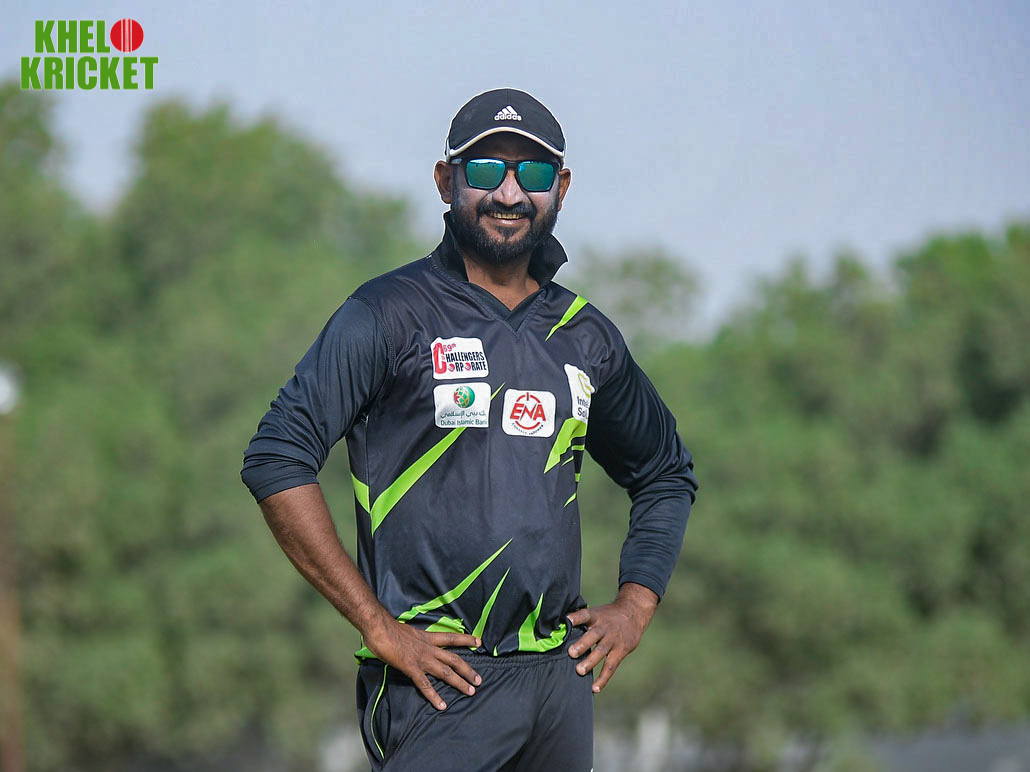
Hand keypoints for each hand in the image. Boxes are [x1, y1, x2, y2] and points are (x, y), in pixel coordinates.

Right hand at [364, 617, 482, 710]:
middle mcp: (428, 648)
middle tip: (479, 680)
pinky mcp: (411, 668)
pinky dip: (434, 696)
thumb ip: (415, 639)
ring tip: (470, 691)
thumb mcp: (408, 631)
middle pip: (454, 659)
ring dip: (459, 682)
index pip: (451, 637)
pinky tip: (442, 705)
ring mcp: (421, 659)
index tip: (478, 641)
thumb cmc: (389, 628)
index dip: (466, 639)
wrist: (379, 627)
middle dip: (467, 670)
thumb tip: (415, 643)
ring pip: (445, 672)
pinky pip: (425, 685)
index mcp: (427, 638)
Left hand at [566, 582, 657, 693]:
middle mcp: (604, 627)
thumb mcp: (596, 612)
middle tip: (571, 653)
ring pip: (601, 651)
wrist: (634, 612)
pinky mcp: (621, 651)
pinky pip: (611, 666)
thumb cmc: (608, 615)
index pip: (585, 614)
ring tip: (579, 671)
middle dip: (582, 644)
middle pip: (593, 635)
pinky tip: (595, 688)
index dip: (575, 617)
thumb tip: (558, 629)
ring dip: (590, 662)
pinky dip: (603, 678)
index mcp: (596, 616)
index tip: (566, 621)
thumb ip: (581, 620)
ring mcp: (613, 639)